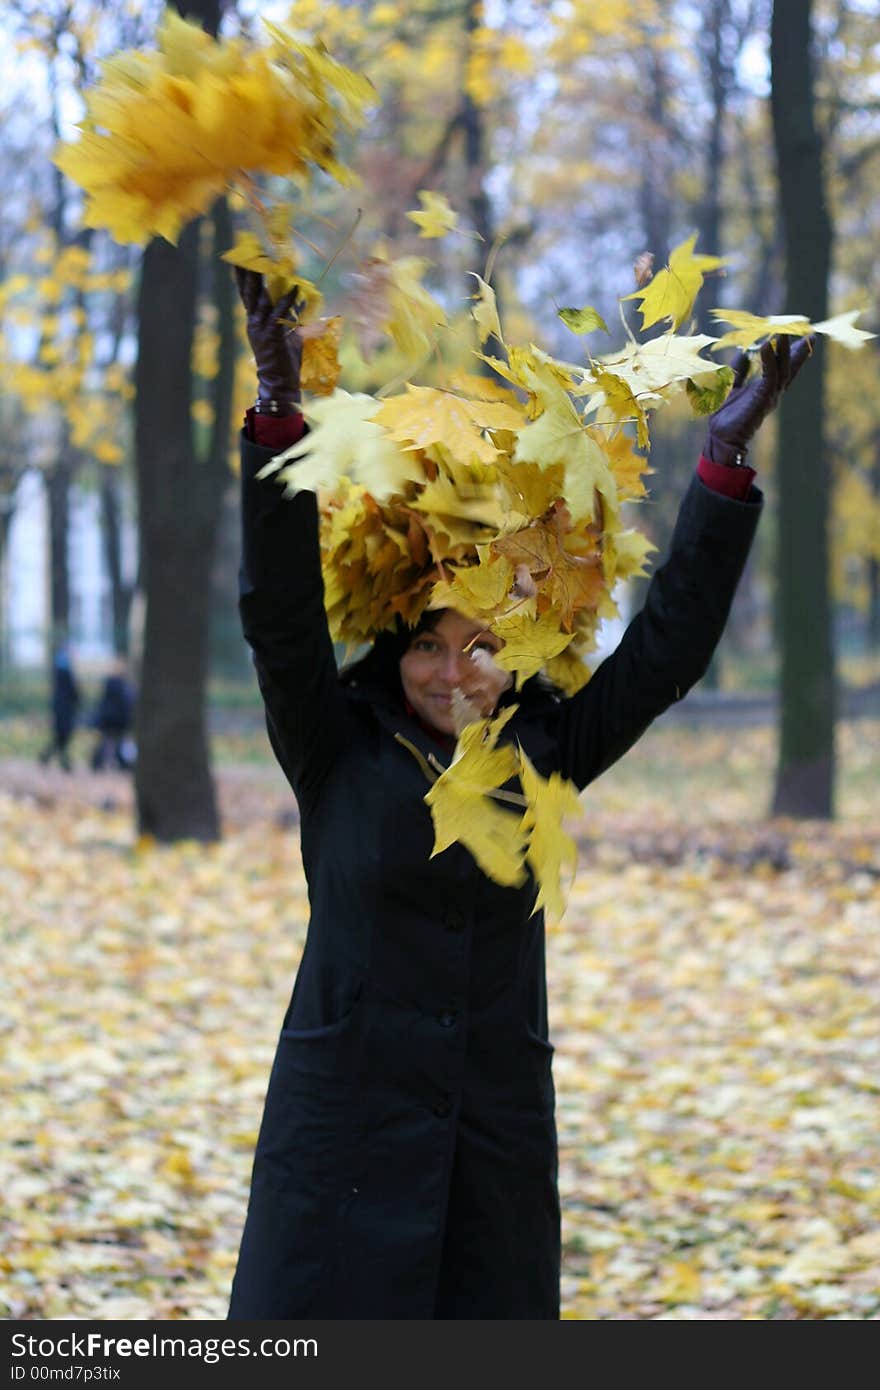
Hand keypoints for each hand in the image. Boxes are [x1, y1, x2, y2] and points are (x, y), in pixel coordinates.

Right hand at [234, 267, 302, 413]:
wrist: (278, 382)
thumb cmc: (283, 360)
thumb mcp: (286, 334)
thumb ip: (289, 317)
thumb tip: (299, 301)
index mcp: (254, 320)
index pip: (246, 293)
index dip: (243, 275)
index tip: (240, 257)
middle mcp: (253, 322)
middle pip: (248, 291)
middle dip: (248, 271)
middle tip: (247, 251)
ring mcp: (260, 329)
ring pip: (260, 299)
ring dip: (264, 280)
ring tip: (266, 261)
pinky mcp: (272, 336)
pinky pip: (279, 315)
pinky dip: (287, 302)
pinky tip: (294, 289)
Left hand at [704, 334, 812, 466]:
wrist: (721, 437)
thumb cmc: (726, 416)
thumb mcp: (732, 386)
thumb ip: (739, 370)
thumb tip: (744, 352)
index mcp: (766, 389)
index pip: (782, 368)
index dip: (792, 353)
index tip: (801, 338)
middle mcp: (772, 392)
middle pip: (789, 368)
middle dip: (799, 351)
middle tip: (809, 334)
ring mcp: (770, 395)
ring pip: (782, 369)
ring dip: (784, 350)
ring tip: (784, 333)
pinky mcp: (763, 398)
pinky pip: (769, 375)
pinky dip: (769, 359)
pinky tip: (766, 344)